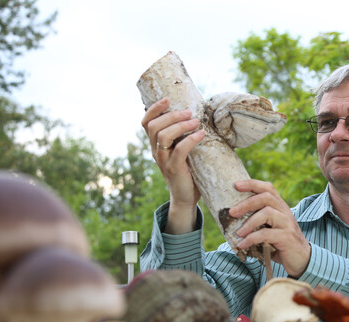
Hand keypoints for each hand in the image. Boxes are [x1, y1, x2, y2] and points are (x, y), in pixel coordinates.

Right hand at [141, 98, 205, 233]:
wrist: (186, 197)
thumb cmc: (188, 171)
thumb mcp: (184, 151)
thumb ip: (185, 136)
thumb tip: (201, 115)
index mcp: (156, 144)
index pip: (146, 122)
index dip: (154, 109)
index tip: (167, 99)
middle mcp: (156, 151)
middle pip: (153, 126)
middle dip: (171, 115)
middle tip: (189, 112)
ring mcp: (163, 160)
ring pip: (163, 136)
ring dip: (180, 125)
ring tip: (196, 122)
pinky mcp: (173, 168)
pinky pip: (179, 150)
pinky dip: (190, 140)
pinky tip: (201, 135)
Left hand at [230, 180, 311, 277]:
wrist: (301, 259)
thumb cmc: (281, 243)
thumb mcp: (270, 228)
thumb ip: (258, 221)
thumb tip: (232, 219)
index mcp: (280, 207)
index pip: (268, 188)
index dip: (252, 184)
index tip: (236, 185)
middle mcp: (285, 212)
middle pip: (265, 198)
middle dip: (246, 204)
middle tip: (231, 212)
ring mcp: (287, 223)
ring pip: (267, 213)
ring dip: (249, 223)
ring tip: (238, 233)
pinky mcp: (287, 237)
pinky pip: (266, 234)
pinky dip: (251, 239)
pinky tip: (243, 245)